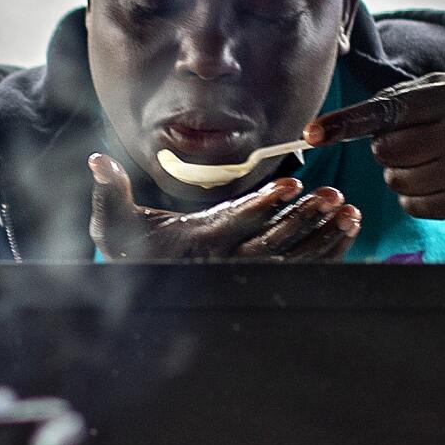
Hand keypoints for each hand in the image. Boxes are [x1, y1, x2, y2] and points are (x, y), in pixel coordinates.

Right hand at [88, 153, 360, 261]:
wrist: (147, 282)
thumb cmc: (132, 250)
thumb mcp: (113, 223)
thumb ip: (108, 192)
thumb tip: (97, 161)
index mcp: (197, 243)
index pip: (234, 223)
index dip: (262, 205)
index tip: (290, 184)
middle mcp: (226, 262)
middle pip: (273, 242)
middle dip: (305, 218)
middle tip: (334, 195)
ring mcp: (248, 274)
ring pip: (293, 257)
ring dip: (323, 235)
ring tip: (347, 210)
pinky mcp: (265, 278)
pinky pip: (304, 268)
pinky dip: (329, 250)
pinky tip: (346, 229)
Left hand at [305, 70, 444, 228]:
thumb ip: (409, 95)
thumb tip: (353, 118)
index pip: (388, 111)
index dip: (347, 123)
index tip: (312, 133)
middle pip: (386, 151)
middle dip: (389, 150)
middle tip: (417, 144)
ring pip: (397, 181)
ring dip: (404, 175)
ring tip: (436, 162)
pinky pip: (414, 206)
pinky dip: (419, 197)